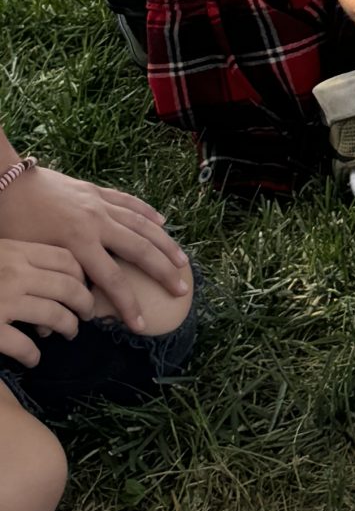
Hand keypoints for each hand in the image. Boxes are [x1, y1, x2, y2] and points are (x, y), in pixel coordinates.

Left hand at [0, 164, 190, 333]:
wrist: (9, 185)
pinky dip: (148, 213)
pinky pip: (129, 202)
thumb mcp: (28, 262)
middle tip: (181, 289)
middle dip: (162, 272)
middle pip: (139, 250)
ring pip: (142, 225)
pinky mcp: (97, 192)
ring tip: (182, 260)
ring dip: (165, 243)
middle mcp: (96, 224)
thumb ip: (47, 291)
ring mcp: (100, 205)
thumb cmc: (13, 225)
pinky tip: (161, 223)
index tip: (140, 325)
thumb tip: (56, 326)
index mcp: (78, 244)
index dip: (127, 305)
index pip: (112, 280)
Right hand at [0, 239, 88, 368]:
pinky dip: (33, 354)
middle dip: (84, 304)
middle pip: (68, 287)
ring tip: (68, 334)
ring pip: (54, 315)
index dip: (82, 276)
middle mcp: (14, 273)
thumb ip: (20, 258)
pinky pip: (22, 345)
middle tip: (87, 316)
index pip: (67, 259)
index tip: (86, 288)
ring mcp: (3, 301)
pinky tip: (33, 359)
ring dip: (67, 327)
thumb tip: (56, 275)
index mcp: (16, 250)